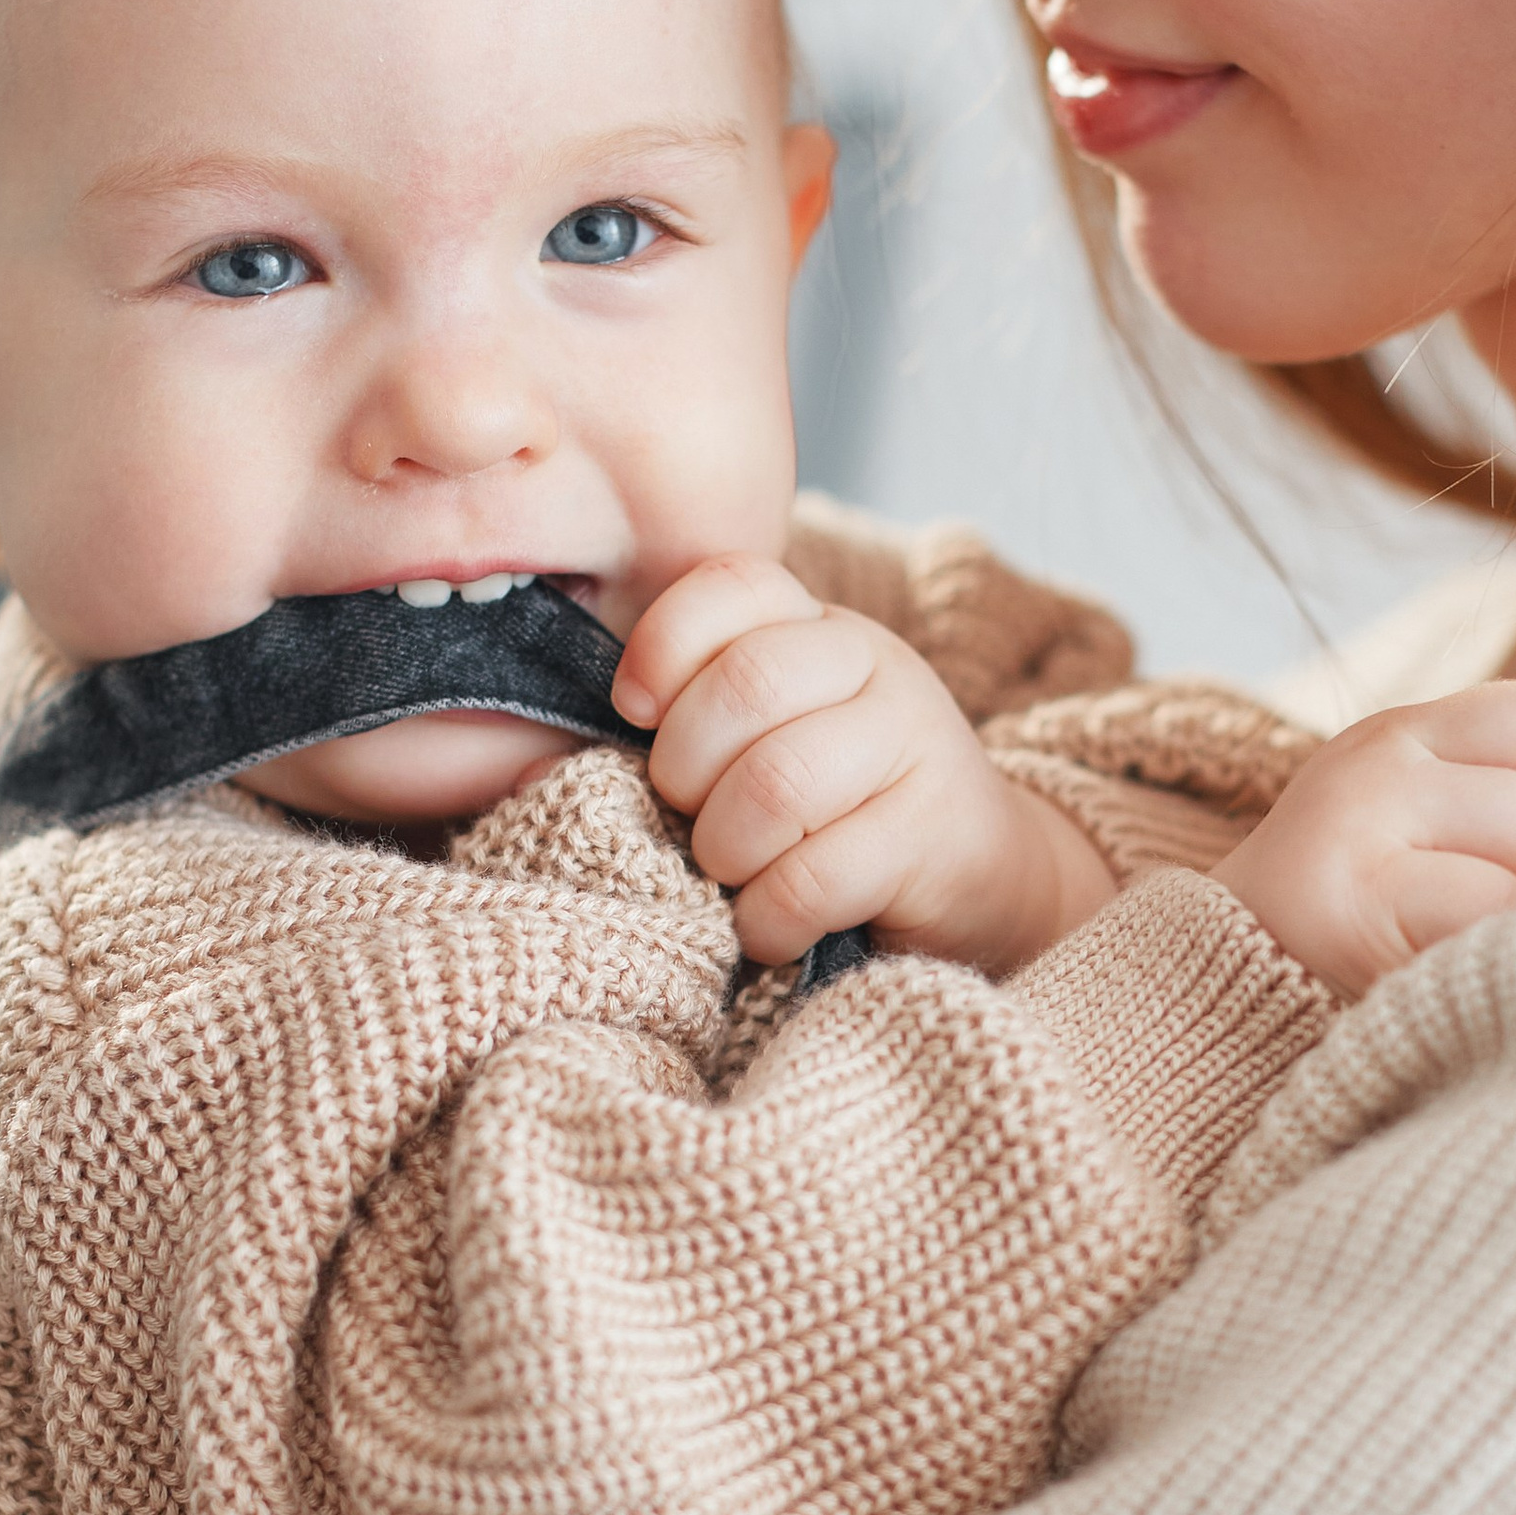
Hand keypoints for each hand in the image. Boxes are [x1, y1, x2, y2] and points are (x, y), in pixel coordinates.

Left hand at [616, 557, 1116, 973]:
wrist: (985, 878)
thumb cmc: (838, 815)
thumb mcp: (768, 743)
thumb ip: (678, 734)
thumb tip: (530, 769)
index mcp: (819, 630)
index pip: (735, 585)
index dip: (666, 645)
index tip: (636, 713)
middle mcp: (876, 668)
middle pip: (748, 684)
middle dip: (684, 768)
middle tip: (684, 817)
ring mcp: (917, 746)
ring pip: (779, 783)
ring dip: (725, 849)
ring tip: (729, 876)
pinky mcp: (937, 836)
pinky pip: (817, 876)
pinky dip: (770, 918)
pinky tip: (772, 929)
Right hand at [1214, 681, 1515, 998]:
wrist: (1208, 1023)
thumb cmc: (1362, 952)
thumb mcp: (1429, 844)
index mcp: (1406, 735)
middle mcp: (1376, 760)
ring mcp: (1353, 824)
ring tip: (1469, 966)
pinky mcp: (1345, 906)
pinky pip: (1490, 921)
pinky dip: (1491, 973)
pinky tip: (1441, 994)